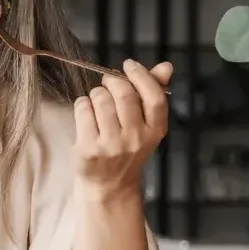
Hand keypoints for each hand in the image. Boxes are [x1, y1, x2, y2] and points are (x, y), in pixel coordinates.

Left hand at [74, 59, 172, 196]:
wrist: (109, 184)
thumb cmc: (127, 147)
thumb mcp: (146, 125)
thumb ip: (154, 93)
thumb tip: (166, 66)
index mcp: (156, 131)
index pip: (154, 97)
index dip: (141, 76)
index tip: (128, 65)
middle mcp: (136, 139)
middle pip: (124, 94)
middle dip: (113, 81)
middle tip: (108, 82)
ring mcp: (112, 145)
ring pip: (101, 100)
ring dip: (96, 93)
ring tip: (97, 100)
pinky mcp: (89, 149)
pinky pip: (83, 110)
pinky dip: (82, 104)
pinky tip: (86, 111)